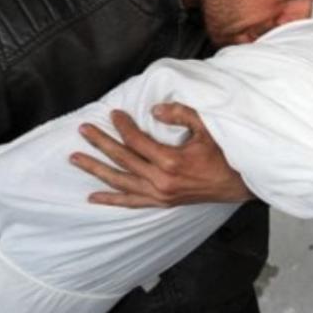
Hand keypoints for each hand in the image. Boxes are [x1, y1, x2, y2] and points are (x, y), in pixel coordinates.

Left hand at [70, 103, 252, 207]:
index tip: (114, 114)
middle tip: (83, 131)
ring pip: (120, 182)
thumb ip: (181, 114)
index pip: (137, 142)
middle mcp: (161, 181)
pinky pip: (131, 202)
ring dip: (97, 169)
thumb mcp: (206, 128)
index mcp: (172, 161)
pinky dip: (111, 199)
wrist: (236, 185)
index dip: (123, 127)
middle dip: (101, 144)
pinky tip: (94, 196)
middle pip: (123, 160)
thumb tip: (155, 109)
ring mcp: (159, 195)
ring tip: (76, 159)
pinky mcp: (161, 203)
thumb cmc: (223, 154)